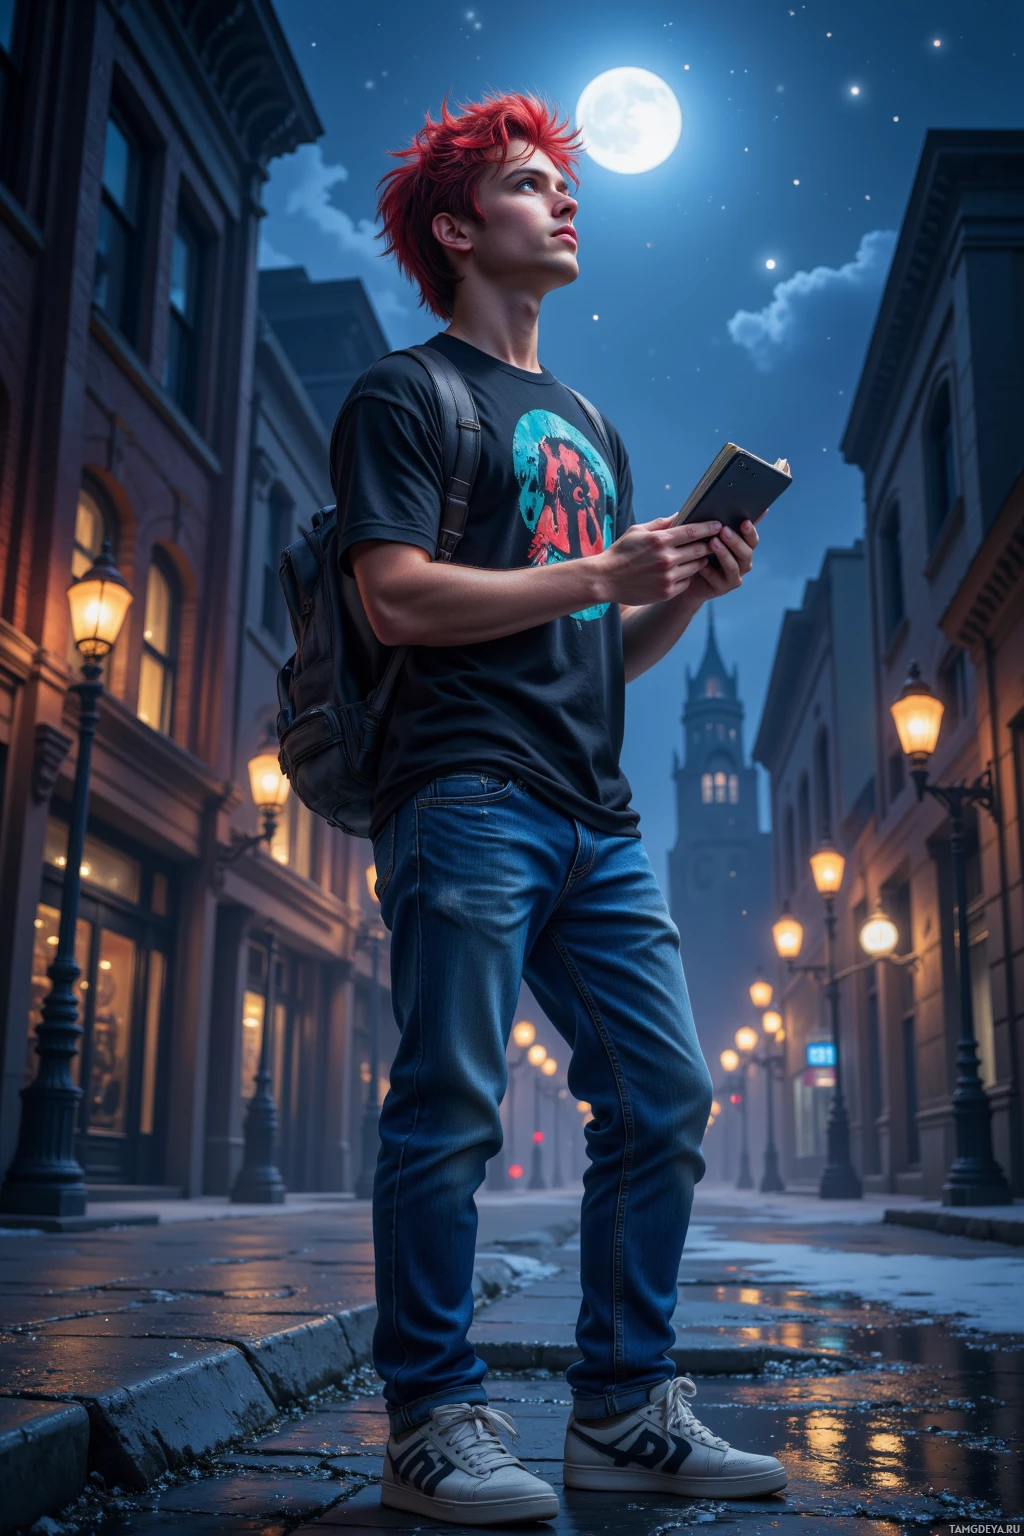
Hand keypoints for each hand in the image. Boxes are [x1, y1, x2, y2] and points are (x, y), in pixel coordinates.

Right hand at [599, 516, 720, 606]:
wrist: (605, 580)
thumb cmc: (621, 552)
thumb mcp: (637, 531)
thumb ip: (661, 523)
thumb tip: (680, 515)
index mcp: (660, 540)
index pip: (693, 531)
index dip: (709, 527)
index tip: (719, 525)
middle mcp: (666, 558)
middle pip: (700, 549)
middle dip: (708, 544)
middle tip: (713, 541)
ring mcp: (668, 577)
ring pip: (697, 566)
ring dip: (700, 560)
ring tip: (698, 556)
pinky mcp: (667, 592)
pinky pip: (687, 581)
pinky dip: (687, 575)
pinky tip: (682, 571)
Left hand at [688, 520, 757, 602]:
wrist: (686, 576)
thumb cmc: (697, 550)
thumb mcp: (706, 535)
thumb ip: (716, 524)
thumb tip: (720, 502)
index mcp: (742, 547)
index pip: (752, 538)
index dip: (751, 531)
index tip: (745, 521)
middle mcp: (743, 562)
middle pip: (747, 552)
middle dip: (736, 541)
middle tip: (724, 530)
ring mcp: (734, 576)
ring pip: (734, 566)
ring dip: (725, 554)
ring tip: (713, 543)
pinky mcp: (723, 588)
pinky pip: (719, 579)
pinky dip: (710, 571)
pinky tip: (702, 563)